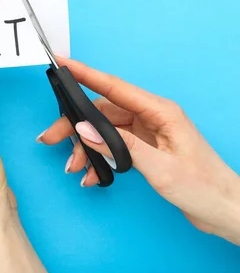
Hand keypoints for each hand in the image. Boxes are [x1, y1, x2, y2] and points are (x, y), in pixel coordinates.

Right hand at [40, 57, 239, 245]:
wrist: (224, 209)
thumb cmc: (203, 186)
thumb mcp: (160, 167)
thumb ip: (120, 147)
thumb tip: (86, 129)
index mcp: (160, 111)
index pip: (113, 86)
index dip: (84, 73)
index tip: (61, 63)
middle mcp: (151, 116)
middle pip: (101, 111)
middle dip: (74, 125)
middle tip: (49, 138)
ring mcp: (146, 131)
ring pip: (102, 130)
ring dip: (85, 148)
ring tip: (74, 167)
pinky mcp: (144, 147)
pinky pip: (111, 146)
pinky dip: (98, 159)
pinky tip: (91, 175)